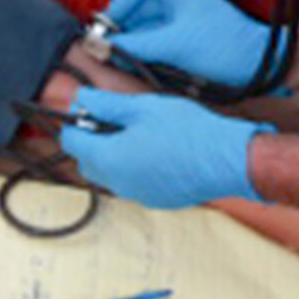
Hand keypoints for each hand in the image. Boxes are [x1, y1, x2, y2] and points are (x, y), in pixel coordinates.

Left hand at [57, 90, 267, 209]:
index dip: (75, 123)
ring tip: (136, 133)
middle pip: (86, 162)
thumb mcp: (143, 107)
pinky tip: (153, 150)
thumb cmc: (189, 132)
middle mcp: (118, 183)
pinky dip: (131, 168)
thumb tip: (82, 98)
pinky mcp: (154, 200)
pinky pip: (131, 184)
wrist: (227, 160)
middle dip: (91, 141)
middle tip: (113, 119)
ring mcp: (136, 195)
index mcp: (110, 159)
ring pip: (109, 175)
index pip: (71, 143)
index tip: (88, 110)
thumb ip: (107, 104)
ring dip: (111, 156)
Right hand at [102, 0, 273, 88]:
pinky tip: (145, 64)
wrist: (261, 67)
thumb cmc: (224, 49)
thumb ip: (136, 46)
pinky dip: (149, 49)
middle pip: (142, 3)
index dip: (122, 0)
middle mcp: (184, 0)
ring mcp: (188, 19)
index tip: (112, 24)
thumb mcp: (173, 46)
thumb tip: (103, 46)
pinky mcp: (192, 37)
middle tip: (113, 46)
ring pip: (150, 23)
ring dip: (136, 39)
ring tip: (127, 59)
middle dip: (125, 24)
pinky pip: (161, 37)